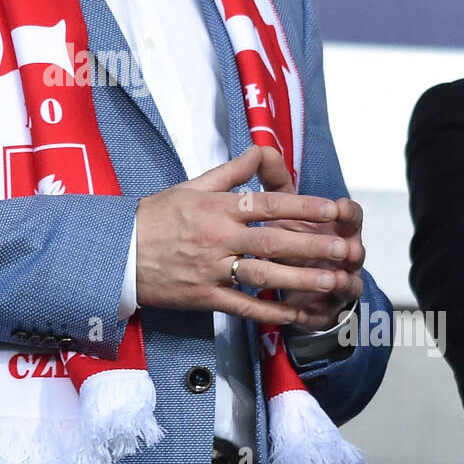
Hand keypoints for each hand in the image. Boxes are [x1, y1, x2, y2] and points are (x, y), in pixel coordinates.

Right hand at [134, 145, 355, 325]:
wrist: (118, 253)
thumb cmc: (155, 217)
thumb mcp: (191, 186)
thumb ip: (231, 171)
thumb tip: (260, 149)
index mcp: (217, 207)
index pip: (268, 203)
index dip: (303, 205)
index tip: (333, 209)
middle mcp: (218, 237)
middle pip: (273, 240)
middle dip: (312, 245)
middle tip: (344, 249)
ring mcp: (212, 269)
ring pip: (264, 274)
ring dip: (301, 279)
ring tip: (331, 281)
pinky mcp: (205, 296)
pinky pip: (243, 305)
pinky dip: (270, 311)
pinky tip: (295, 314)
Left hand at [255, 154, 364, 329]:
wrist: (281, 276)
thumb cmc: (284, 235)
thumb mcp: (278, 208)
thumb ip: (273, 181)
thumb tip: (263, 150)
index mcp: (335, 227)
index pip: (351, 216)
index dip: (347, 211)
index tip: (337, 207)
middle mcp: (342, 255)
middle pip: (354, 252)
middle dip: (349, 250)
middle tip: (342, 250)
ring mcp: (336, 284)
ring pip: (346, 285)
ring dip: (339, 283)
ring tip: (331, 282)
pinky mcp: (322, 311)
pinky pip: (321, 315)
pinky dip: (313, 315)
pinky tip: (300, 314)